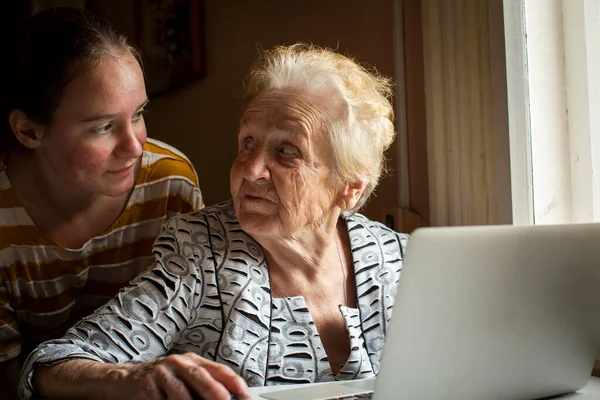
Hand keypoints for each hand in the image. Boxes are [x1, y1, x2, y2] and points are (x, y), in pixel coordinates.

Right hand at [118, 353, 250, 399]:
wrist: (127, 380)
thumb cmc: (162, 381)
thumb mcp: (185, 378)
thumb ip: (204, 386)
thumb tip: (228, 398)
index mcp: (193, 361)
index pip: (219, 369)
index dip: (234, 382)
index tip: (245, 395)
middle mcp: (179, 362)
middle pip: (201, 377)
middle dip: (216, 393)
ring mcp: (162, 372)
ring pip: (181, 392)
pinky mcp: (147, 383)